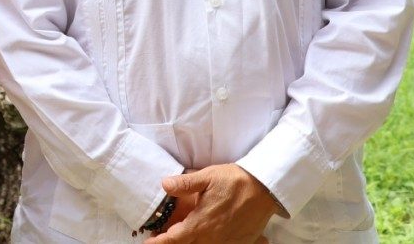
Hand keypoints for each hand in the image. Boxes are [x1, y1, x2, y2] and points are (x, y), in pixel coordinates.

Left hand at [149, 164, 277, 242]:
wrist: (265, 188)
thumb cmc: (234, 180)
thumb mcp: (208, 177)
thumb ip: (185, 183)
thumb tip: (164, 184)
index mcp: (201, 222)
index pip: (176, 237)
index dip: (160, 241)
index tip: (148, 242)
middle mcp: (212, 237)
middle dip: (174, 242)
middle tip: (162, 238)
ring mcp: (226, 242)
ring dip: (193, 243)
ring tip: (185, 236)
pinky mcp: (239, 243)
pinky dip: (211, 243)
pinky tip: (209, 236)